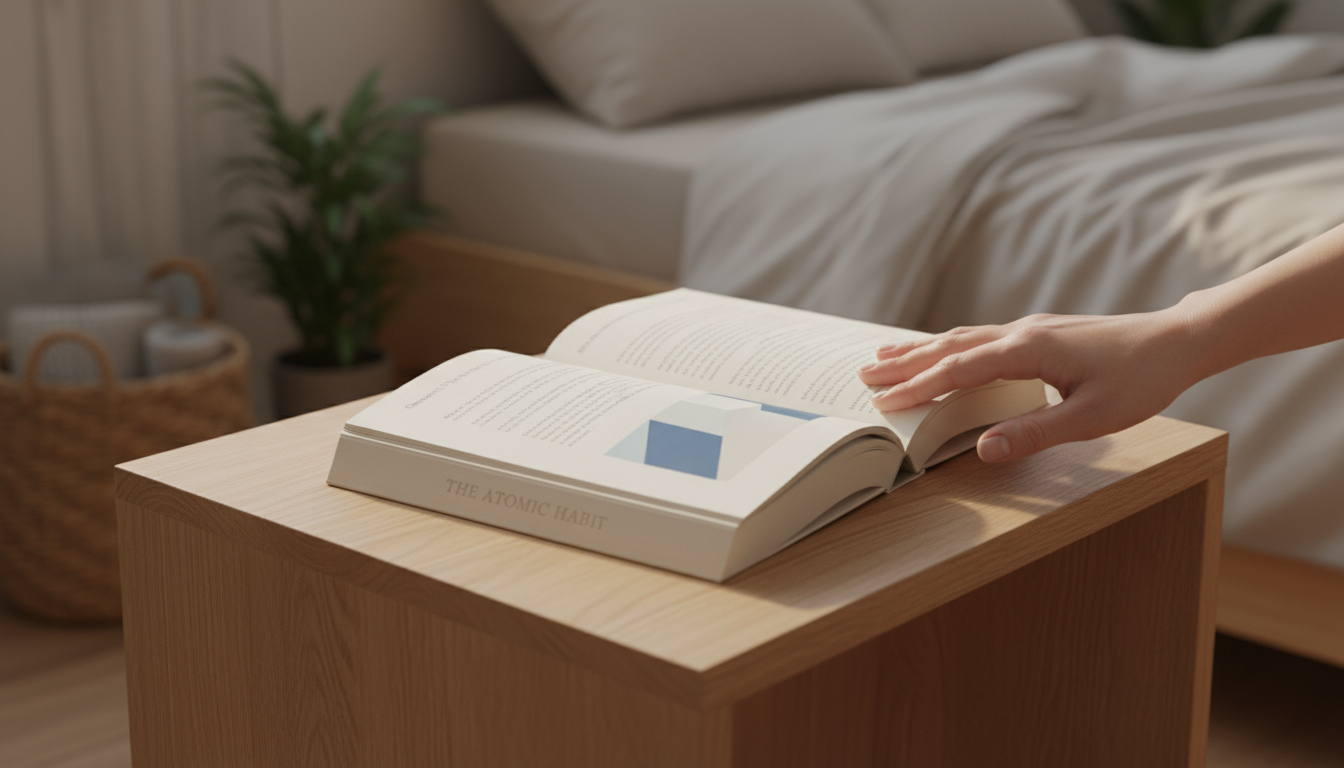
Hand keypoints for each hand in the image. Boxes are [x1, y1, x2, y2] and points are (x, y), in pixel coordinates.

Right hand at [858, 309, 1202, 461]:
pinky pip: (979, 337)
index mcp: (1028, 350)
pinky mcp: (1040, 332)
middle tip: (863, 375)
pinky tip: (942, 350)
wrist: (1178, 340)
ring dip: (921, 350)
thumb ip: (1034, 433)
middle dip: (905, 362)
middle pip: (950, 347)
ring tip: (884, 356)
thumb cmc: (1141, 379)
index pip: (959, 370)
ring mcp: (1030, 329)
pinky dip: (949, 345)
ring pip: (962, 337)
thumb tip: (982, 449)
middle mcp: (1022, 333)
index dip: (919, 386)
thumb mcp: (1091, 418)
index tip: (884, 400)